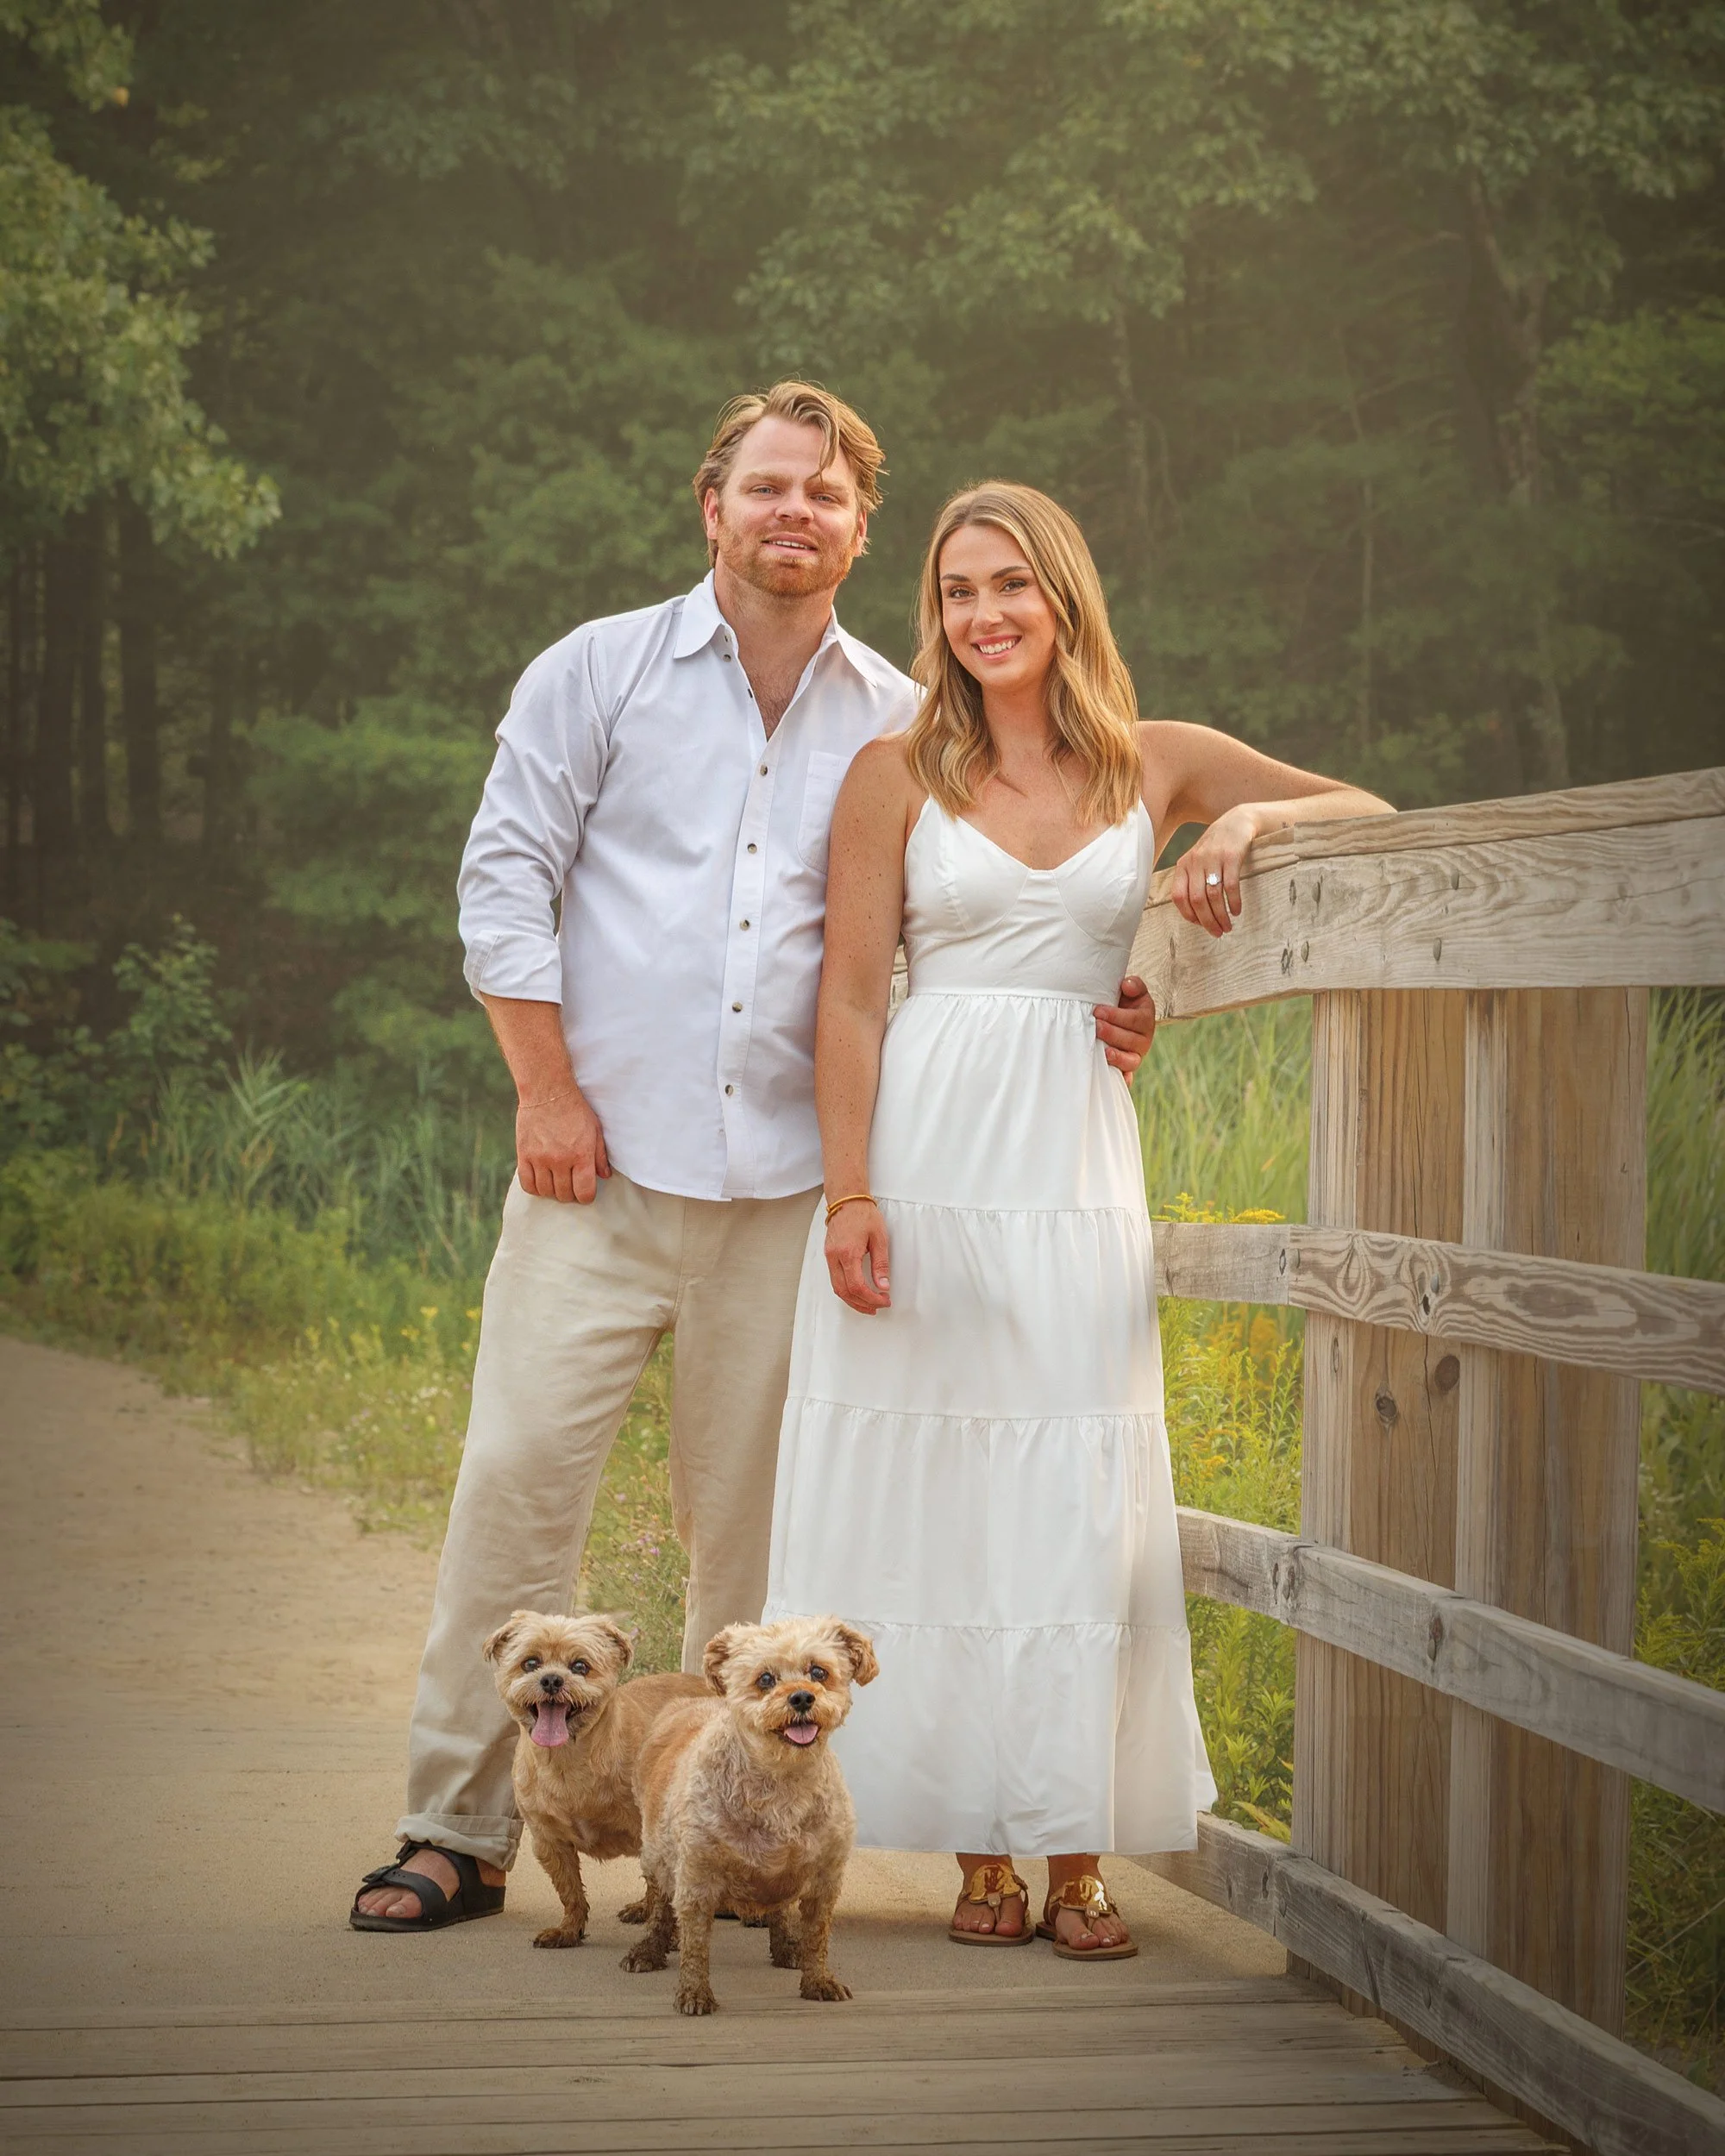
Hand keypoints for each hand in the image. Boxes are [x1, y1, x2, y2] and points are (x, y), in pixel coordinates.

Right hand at [515, 1089, 610, 1202]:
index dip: (586, 1197)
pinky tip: (541, 1181)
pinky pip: (527, 1184)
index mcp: (581, 1155)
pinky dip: (535, 1188)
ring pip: (546, 1192)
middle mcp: (560, 1160)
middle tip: (572, 1184)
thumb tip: (604, 1176)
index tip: (585, 1191)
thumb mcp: (595, 1130)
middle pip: (565, 1195)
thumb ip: (600, 1156)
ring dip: (553, 1191)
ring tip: (557, 1182)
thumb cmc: (575, 1110)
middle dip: (571, 1194)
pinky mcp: (524, 1155)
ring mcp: (540, 1159)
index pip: (584, 1193)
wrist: (548, 1092)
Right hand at [825, 1200, 889, 1314]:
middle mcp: (835, 1257)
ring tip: (868, 1305)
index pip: (856, 1286)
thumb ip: (881, 1264)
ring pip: (837, 1288)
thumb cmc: (864, 1215)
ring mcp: (829, 1256)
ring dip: (852, 1300)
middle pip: (844, 1291)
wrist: (847, 1200)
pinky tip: (857, 1292)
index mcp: (848, 1253)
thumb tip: (883, 1286)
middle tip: (878, 1307)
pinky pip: (834, 1279)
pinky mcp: (829, 1255)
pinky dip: (846, 1290)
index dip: (871, 1298)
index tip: (884, 1300)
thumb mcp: (879, 1238)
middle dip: (861, 1304)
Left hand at [1094, 975, 1155, 1075]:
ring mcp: (1136, 1055)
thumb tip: (1127, 986)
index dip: (1117, 1016)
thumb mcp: (1129, 990)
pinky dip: (1124, 1079)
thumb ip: (1132, 985)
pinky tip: (1116, 1080)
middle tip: (1096, 1026)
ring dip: (1118, 1057)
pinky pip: (1128, 1076)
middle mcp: (1144, 1039)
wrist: (1116, 1016)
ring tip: (1104, 1052)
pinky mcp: (1127, 1068)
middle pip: (1132, 1040)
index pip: (1135, 1019)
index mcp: (1145, 1019)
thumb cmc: (1121, 1002)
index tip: (1098, 1011)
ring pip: (1131, 1060)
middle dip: (1113, 1034)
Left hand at [1170, 805, 1259, 937]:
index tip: (1201, 925)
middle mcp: (1195, 862)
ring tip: (1228, 926)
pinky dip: (1233, 902)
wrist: (1236, 822)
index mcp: (1183, 865)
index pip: (1179, 897)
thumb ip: (1192, 882)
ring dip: (1221, 915)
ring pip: (1213, 895)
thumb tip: (1195, 914)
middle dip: (1207, 921)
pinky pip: (1230, 885)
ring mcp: (1213, 858)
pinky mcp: (1231, 856)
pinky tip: (1237, 911)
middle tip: (1218, 933)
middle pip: (1196, 900)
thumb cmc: (1216, 848)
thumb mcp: (1197, 861)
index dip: (1189, 915)